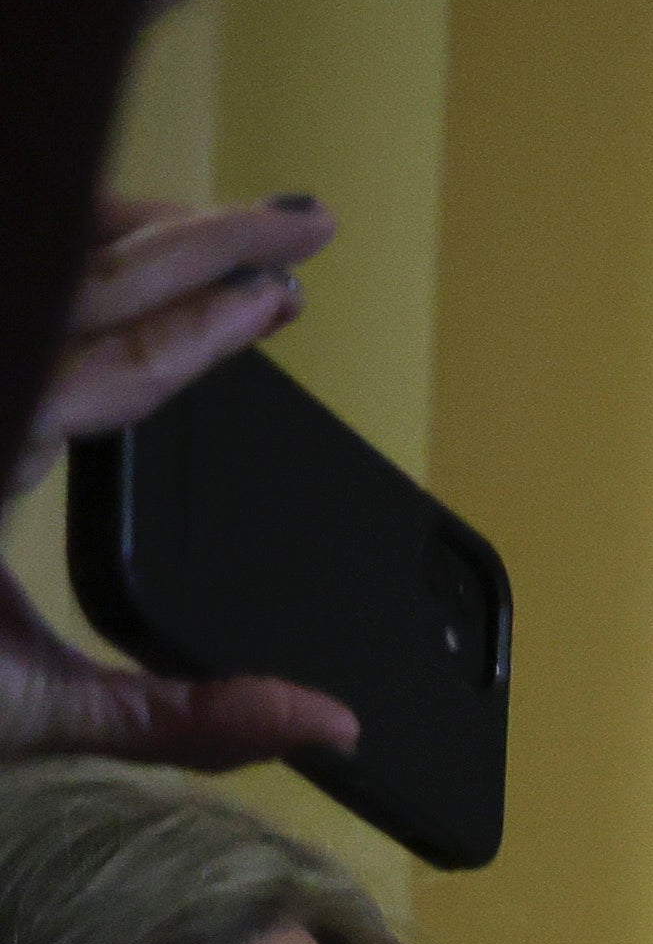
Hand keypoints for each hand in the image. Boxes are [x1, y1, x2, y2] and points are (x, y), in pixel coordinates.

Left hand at [2, 195, 369, 772]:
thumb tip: (330, 724)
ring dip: (121, 227)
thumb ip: (182, 718)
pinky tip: (107, 247)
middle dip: (198, 239)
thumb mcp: (28, 716)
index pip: (114, 363)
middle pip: (75, 271)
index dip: (209, 323)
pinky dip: (53, 251)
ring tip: (214, 228)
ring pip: (23, 250)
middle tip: (299, 219)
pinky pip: (2, 285)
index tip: (284, 292)